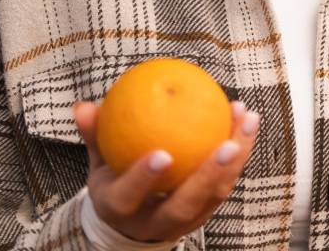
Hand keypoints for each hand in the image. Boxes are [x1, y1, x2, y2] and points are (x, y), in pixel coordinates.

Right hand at [72, 99, 260, 242]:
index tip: (162, 153)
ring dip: (236, 159)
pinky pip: (226, 182)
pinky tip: (245, 119)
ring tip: (246, 120)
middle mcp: (152, 222)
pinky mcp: (205, 213)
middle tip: (226, 143)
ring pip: (214, 196)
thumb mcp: (98, 161)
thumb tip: (82, 106)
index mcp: (119, 208)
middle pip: (184, 207)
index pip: (129, 197)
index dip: (144, 179)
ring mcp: (183, 222)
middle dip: (208, 177)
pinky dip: (240, 152)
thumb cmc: (114, 179)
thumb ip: (94, 135)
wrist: (131, 219)